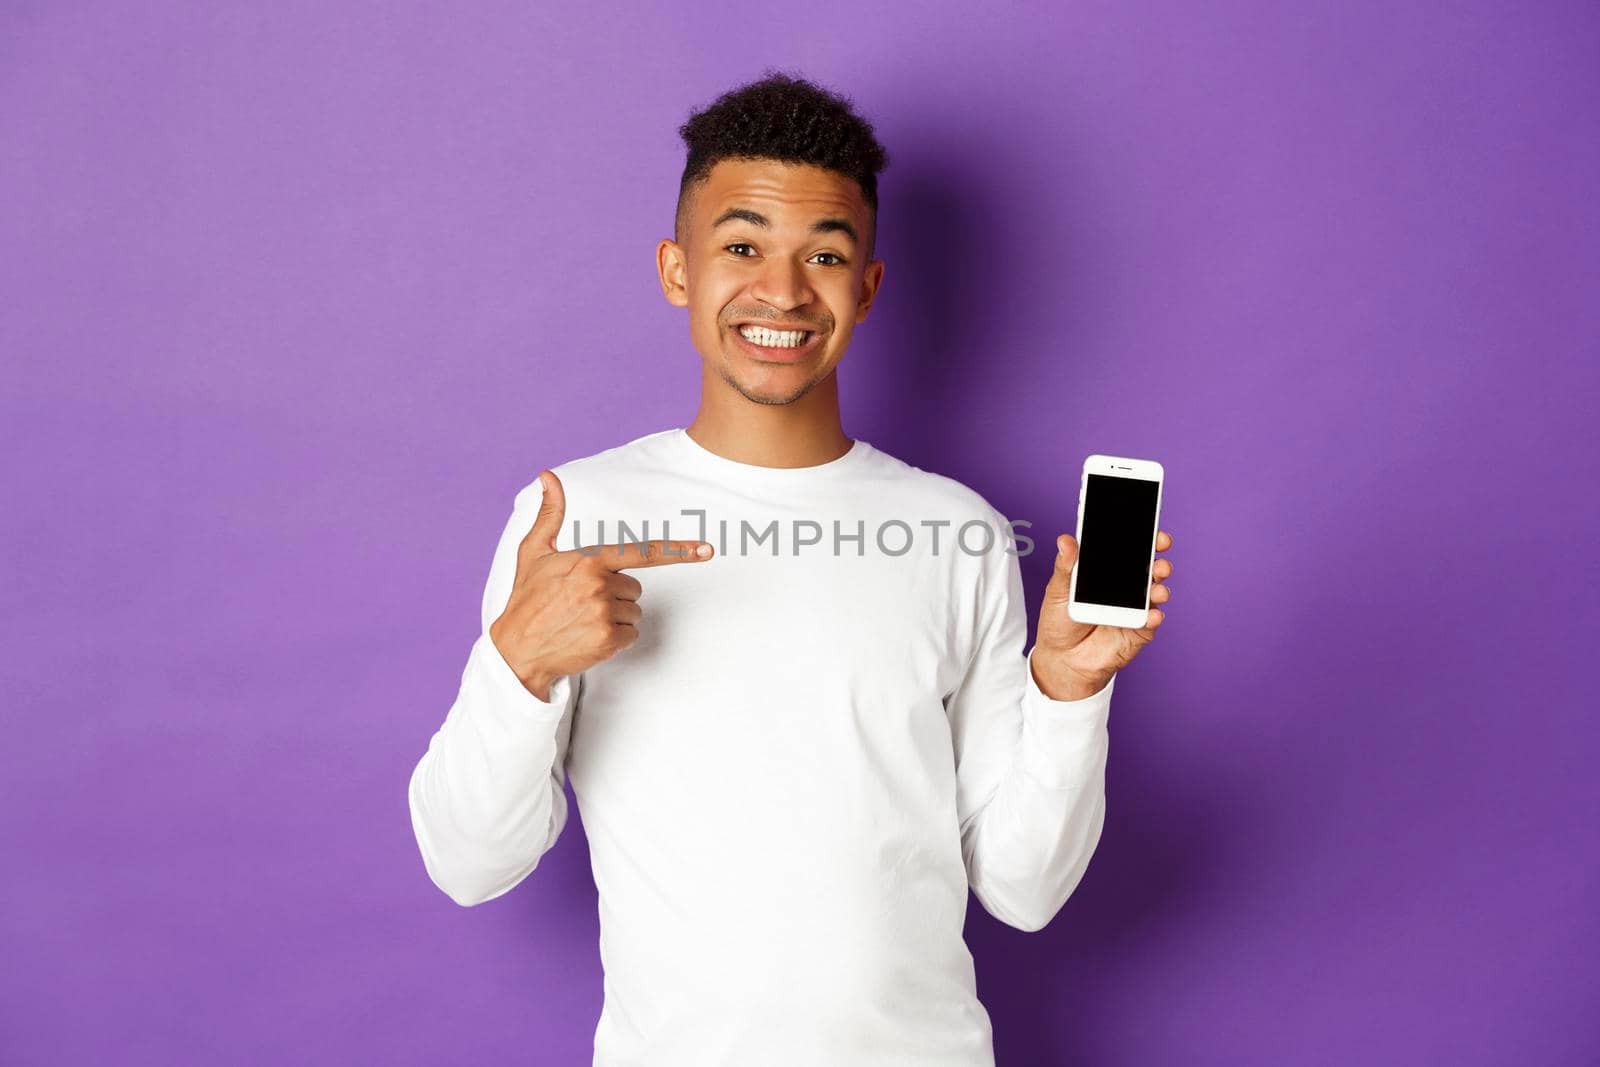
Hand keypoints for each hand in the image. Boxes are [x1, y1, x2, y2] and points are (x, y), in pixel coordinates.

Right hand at [489, 469, 714, 699]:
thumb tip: (549, 476)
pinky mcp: (607, 640)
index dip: (678, 550)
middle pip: (635, 588)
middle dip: (616, 594)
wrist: (516, 649)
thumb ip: (550, 514)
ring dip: (615, 617)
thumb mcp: (534, 552)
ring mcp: (605, 614)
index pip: (643, 552)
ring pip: (634, 612)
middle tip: (583, 602)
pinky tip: (588, 636)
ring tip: (582, 619)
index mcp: (590, 560)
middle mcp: (600, 585)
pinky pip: (630, 634)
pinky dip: (614, 638)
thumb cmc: (527, 599)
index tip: (706, 549)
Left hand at [1030, 530, 1172, 700]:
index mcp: (1108, 572)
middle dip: (1159, 561)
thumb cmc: (1059, 621)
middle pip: (1150, 568)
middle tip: (1158, 559)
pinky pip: (1151, 622)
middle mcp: (1126, 587)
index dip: (1144, 539)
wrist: (1061, 659)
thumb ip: (1065, 567)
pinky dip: (1154, 617)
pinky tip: (1151, 614)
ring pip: (1156, 592)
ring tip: (1156, 588)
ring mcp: (1134, 608)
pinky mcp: (1138, 630)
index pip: (1129, 550)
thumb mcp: (1057, 591)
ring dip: (1160, 587)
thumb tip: (1065, 540)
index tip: (1153, 531)